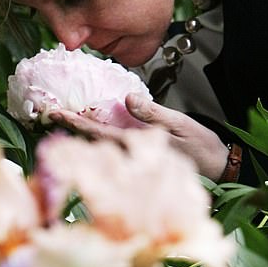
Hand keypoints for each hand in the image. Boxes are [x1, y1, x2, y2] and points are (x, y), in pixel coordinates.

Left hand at [48, 93, 228, 180]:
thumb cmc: (201, 147)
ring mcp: (135, 153)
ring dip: (81, 129)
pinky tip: (92, 120)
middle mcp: (130, 151)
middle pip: (92, 139)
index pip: (98, 132)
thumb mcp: (180, 125)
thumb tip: (126, 98)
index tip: (54, 113)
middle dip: (70, 126)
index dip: (75, 122)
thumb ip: (153, 112)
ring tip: (63, 115)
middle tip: (48, 112)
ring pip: (101, 141)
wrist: (219, 167)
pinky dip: (99, 130)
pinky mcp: (142, 150)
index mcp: (136, 144)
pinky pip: (115, 140)